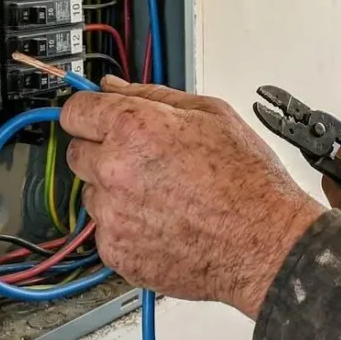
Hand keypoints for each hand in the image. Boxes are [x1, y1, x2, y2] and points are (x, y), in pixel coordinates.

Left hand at [59, 77, 324, 318]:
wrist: (266, 243)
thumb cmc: (248, 182)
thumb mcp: (211, 114)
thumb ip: (153, 95)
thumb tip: (114, 87)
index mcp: (133, 128)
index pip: (75, 111)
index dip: (88, 112)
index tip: (95, 118)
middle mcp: (114, 171)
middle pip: (77, 152)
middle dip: (104, 152)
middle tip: (145, 160)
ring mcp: (112, 216)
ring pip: (93, 194)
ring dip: (116, 192)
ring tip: (165, 195)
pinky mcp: (117, 252)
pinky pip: (107, 231)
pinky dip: (128, 227)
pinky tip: (165, 221)